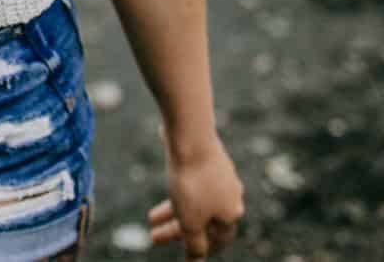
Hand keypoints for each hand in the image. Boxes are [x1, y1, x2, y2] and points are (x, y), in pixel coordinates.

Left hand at [148, 126, 244, 257]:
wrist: (189, 133)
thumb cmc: (191, 181)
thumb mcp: (190, 222)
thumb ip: (195, 245)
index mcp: (232, 212)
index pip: (220, 240)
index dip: (202, 250)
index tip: (188, 255)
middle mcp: (231, 193)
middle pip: (203, 220)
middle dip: (177, 231)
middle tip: (154, 238)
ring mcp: (219, 172)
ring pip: (195, 199)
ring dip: (172, 212)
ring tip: (150, 218)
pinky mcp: (206, 155)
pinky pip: (191, 180)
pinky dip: (177, 190)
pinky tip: (166, 184)